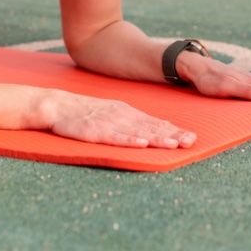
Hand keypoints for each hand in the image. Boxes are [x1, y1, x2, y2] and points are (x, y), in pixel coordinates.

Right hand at [49, 93, 196, 148]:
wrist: (59, 106)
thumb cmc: (89, 111)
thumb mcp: (117, 111)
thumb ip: (140, 120)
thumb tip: (167, 126)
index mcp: (129, 113)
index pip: (156, 123)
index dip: (174, 131)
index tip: (191, 138)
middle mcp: (123, 117)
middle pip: (151, 128)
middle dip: (172, 136)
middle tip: (190, 142)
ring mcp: (109, 123)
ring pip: (137, 133)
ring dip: (156, 139)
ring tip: (173, 144)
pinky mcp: (95, 132)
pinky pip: (114, 137)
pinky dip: (129, 140)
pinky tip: (141, 144)